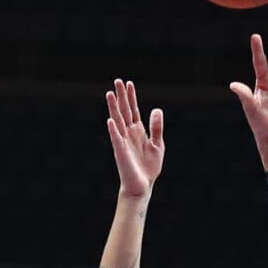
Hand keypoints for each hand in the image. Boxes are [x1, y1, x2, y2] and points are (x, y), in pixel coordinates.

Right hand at [104, 79, 164, 198]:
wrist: (142, 186)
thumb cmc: (149, 167)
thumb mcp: (158, 145)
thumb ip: (156, 128)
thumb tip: (157, 109)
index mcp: (137, 131)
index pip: (133, 110)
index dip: (131, 97)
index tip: (129, 83)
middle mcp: (128, 134)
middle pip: (124, 111)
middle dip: (121, 96)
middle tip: (117, 81)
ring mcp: (123, 142)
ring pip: (117, 121)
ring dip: (113, 108)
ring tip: (109, 93)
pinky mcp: (120, 152)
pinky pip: (116, 139)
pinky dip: (113, 130)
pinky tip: (111, 120)